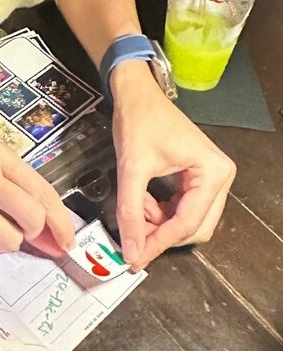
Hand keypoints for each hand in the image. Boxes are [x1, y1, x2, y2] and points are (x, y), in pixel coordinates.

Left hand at [111, 62, 235, 270]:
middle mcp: (219, 176)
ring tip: (136, 208)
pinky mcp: (197, 177)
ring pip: (187, 220)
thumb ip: (131, 212)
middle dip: (161, 234)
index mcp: (212, 172)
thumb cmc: (140, 119)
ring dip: (160, 222)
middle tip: (133, 238)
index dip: (159, 243)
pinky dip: (161, 212)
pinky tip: (143, 202)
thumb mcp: (132, 168)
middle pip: (194, 227)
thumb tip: (131, 249)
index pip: (187, 223)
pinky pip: (182, 208)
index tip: (137, 258)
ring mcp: (210, 177)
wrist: (136, 93)